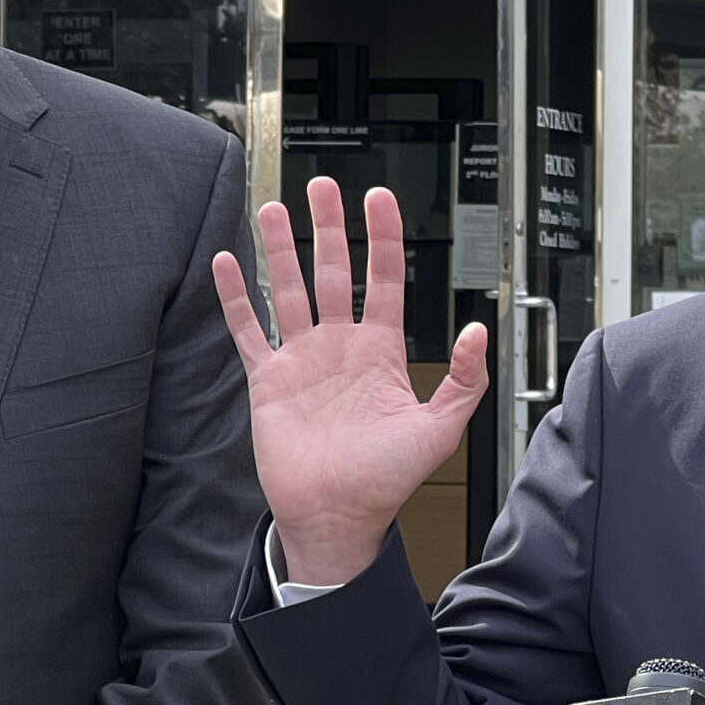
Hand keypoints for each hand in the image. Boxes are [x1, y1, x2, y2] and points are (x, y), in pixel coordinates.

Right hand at [212, 177, 488, 583]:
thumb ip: (463, 381)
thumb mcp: (438, 431)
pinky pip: (249, 331)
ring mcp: (302, 361)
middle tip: (321, 186)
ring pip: (289, 290)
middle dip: (328, 228)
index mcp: (382, 353)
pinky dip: (236, 298)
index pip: (383, 280)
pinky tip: (226, 262)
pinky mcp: (268, 381)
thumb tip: (478, 331)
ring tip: (273, 208)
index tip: (378, 197)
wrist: (337, 519)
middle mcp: (341, 347)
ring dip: (280, 249)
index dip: (382, 237)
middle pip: (334, 272)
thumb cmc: (386, 483)